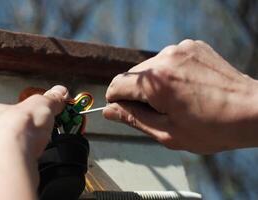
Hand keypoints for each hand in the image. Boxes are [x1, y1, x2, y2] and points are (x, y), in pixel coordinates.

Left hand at [0, 85, 67, 198]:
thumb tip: (59, 93)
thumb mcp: (41, 106)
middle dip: (4, 138)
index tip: (23, 121)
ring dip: (1, 157)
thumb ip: (50, 99)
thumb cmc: (15, 131)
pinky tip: (14, 170)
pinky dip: (1, 174)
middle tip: (23, 139)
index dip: (10, 117)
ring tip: (20, 156)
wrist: (11, 162)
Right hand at [104, 39, 257, 153]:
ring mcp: (180, 49)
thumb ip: (133, 119)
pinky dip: (169, 73)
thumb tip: (109, 111)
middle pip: (131, 76)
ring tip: (176, 100)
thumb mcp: (167, 132)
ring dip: (153, 83)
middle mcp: (165, 57)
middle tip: (158, 112)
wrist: (253, 111)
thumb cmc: (213, 128)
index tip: (124, 112)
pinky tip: (185, 87)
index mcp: (155, 81)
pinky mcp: (192, 46)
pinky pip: (167, 60)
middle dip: (137, 94)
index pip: (115, 85)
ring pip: (149, 67)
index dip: (116, 101)